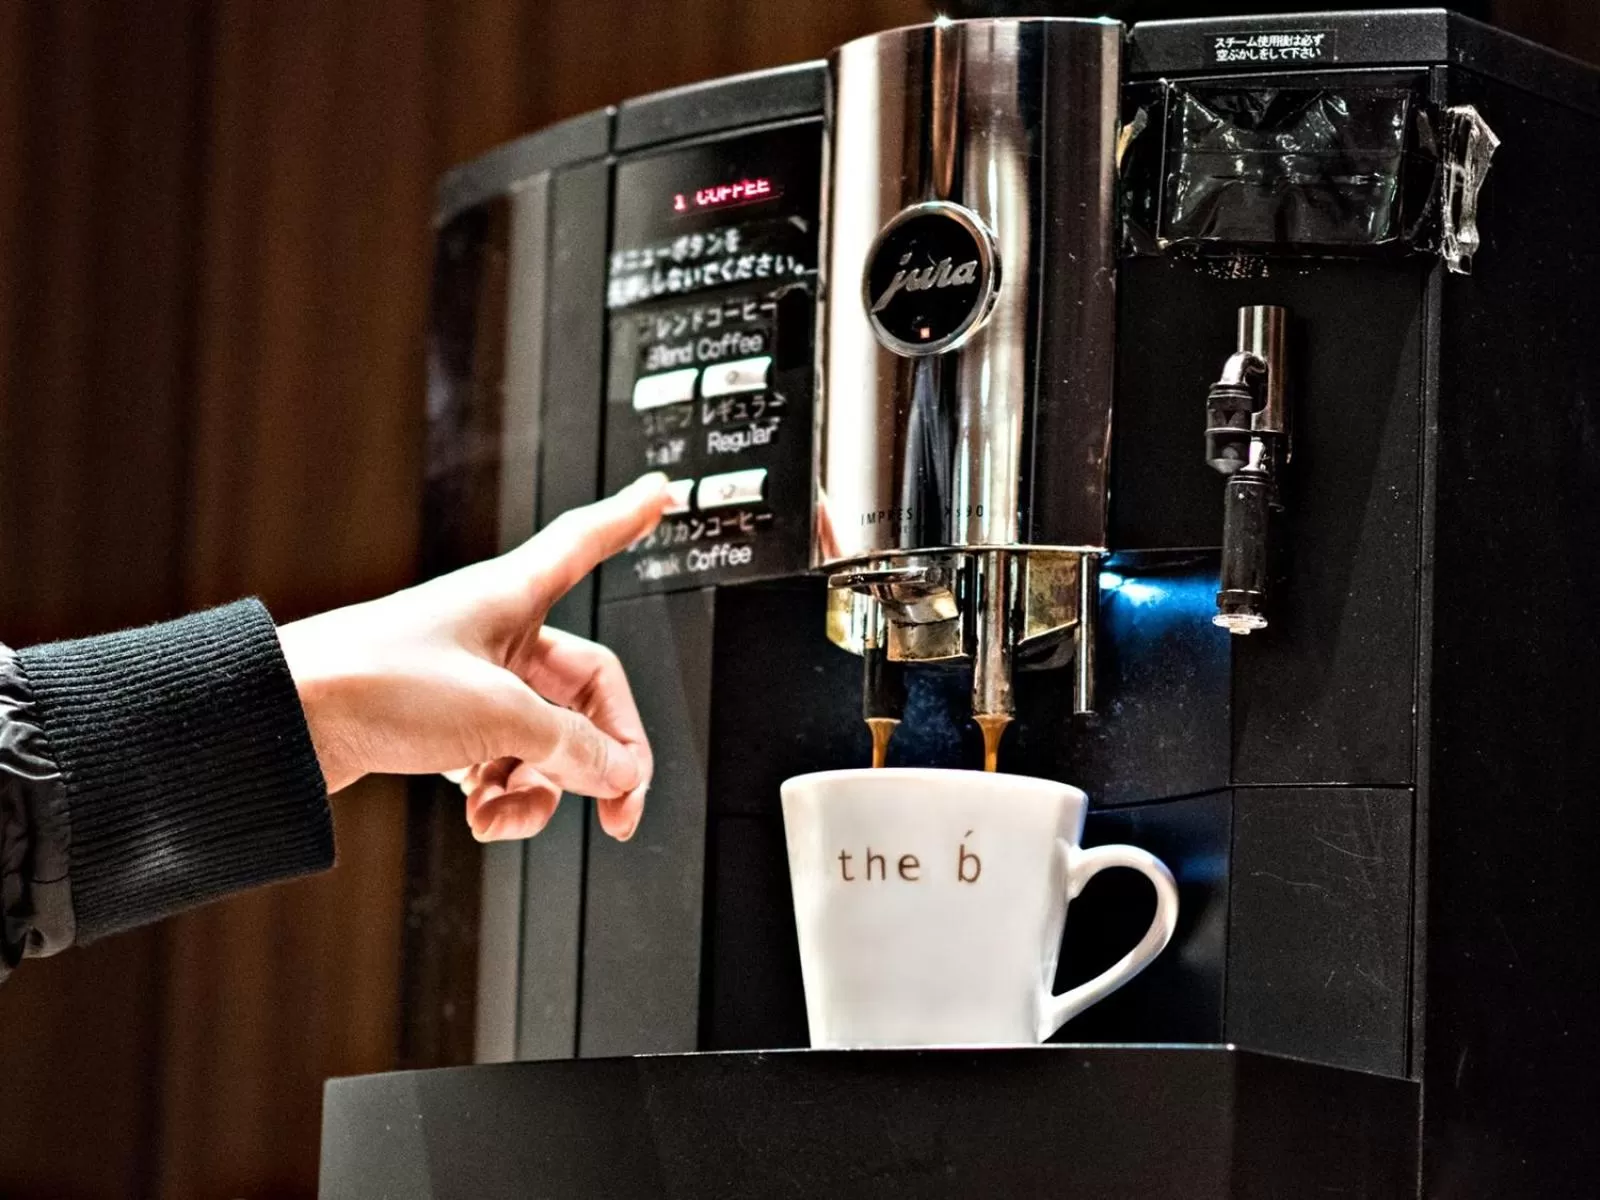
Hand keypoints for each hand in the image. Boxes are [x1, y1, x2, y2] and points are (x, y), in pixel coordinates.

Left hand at [278, 473, 669, 841]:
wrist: (282, 721)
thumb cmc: (371, 681)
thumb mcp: (495, 715)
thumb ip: (571, 746)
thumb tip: (618, 774)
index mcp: (514, 597)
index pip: (586, 543)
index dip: (626, 520)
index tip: (660, 492)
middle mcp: (499, 636)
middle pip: (585, 693)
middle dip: (604, 756)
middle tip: (619, 810)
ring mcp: (473, 682)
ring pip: (546, 741)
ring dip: (541, 790)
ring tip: (506, 814)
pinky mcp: (443, 725)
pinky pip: (503, 763)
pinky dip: (500, 797)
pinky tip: (478, 814)